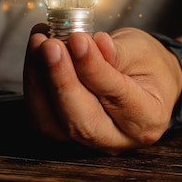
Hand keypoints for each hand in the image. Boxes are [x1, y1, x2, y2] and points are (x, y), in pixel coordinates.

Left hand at [23, 25, 181, 154]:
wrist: (145, 80)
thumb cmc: (146, 65)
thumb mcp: (140, 50)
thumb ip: (115, 52)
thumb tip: (88, 44)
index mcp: (147, 119)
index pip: (117, 97)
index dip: (92, 68)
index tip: (77, 39)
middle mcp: (118, 139)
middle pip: (81, 122)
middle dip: (60, 80)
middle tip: (50, 45)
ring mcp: (88, 142)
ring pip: (53, 124)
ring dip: (39, 80)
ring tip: (40, 42)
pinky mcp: (64, 133)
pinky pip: (41, 115)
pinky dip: (34, 84)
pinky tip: (36, 54)